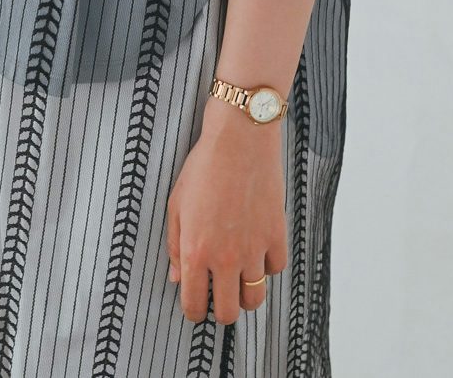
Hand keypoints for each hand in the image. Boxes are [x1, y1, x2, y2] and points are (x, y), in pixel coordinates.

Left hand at [165, 97, 288, 324]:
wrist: (239, 138)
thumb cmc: (203, 167)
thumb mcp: (176, 204)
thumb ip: (175, 246)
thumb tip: (177, 278)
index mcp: (195, 252)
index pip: (195, 306)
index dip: (194, 311)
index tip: (197, 304)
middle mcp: (225, 258)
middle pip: (229, 314)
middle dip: (221, 309)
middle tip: (219, 292)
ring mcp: (254, 249)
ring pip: (254, 299)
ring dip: (245, 292)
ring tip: (239, 274)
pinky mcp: (277, 236)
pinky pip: (275, 269)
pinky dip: (267, 264)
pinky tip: (257, 248)